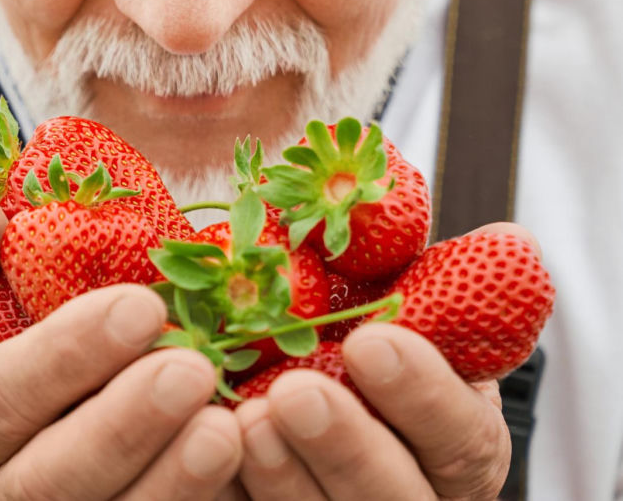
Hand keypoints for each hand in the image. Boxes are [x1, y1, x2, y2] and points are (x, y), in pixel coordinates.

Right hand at [0, 187, 243, 498]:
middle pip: (54, 477)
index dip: (64, 355)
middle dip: (124, 424)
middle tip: (192, 369)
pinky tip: (243, 455)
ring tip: (226, 429)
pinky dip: (195, 497)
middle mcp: (0, 487)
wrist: (18, 429)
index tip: (140, 305)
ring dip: (172, 478)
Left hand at [232, 222, 532, 499]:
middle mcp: (413, 493)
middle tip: (294, 392)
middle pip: (394, 498)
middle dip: (346, 446)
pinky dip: (230, 490)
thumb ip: (426, 275)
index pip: (461, 437)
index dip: (422, 396)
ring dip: (282, 477)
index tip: (369, 342)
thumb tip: (509, 237)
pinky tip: (202, 449)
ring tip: (243, 418)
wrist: (296, 364)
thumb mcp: (395, 297)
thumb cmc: (356, 327)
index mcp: (457, 440)